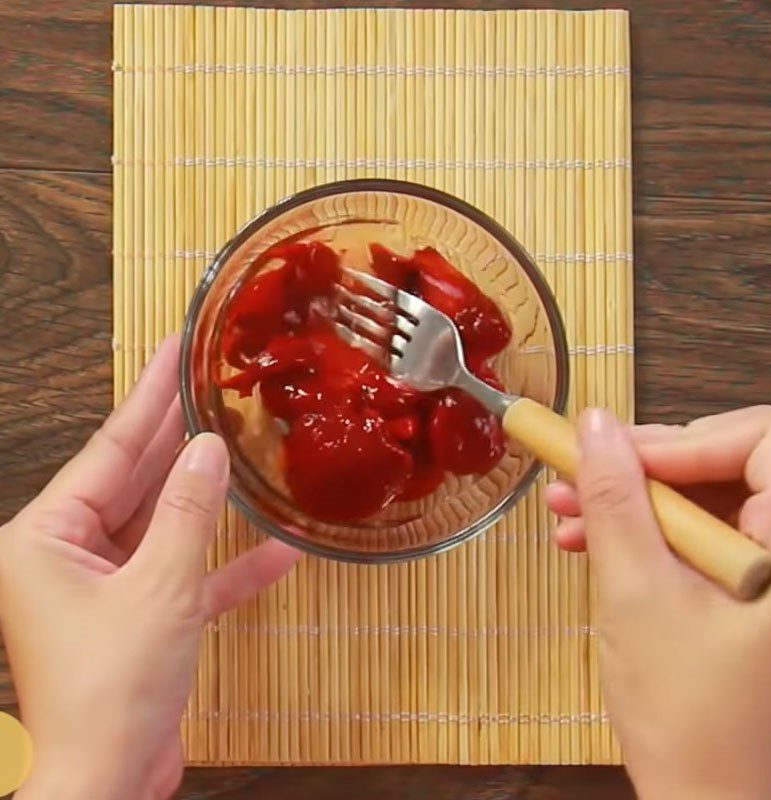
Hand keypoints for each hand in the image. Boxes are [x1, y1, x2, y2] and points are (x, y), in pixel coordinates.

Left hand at [1, 336, 299, 799]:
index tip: (172, 352)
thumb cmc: (109, 695)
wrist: (110, 787)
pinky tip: (278, 550)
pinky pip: (187, 574)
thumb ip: (187, 515)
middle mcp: (71, 553)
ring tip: (244, 444)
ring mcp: (108, 584)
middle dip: (176, 433)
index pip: (108, 448)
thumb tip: (208, 451)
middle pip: (135, 477)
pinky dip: (227, 565)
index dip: (148, 397)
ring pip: (165, 522)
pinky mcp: (142, 614)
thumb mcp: (158, 590)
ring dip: (209, 499)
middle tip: (207, 379)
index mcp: (48, 537)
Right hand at [545, 406, 770, 799]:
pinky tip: (584, 541)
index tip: (621, 461)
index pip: (768, 438)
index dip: (689, 439)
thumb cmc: (679, 704)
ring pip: (700, 494)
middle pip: (726, 460)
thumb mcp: (634, 589)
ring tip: (564, 511)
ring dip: (630, 498)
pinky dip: (640, 530)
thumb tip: (594, 423)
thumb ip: (614, 498)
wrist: (696, 791)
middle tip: (577, 474)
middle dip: (643, 466)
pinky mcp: (741, 583)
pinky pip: (692, 531)